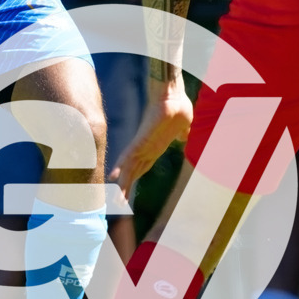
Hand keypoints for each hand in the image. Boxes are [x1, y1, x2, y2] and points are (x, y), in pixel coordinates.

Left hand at [109, 84, 193, 198]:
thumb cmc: (177, 105)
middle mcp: (146, 148)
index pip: (143, 166)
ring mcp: (143, 144)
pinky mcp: (141, 139)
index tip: (128, 190)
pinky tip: (113, 178)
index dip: (135, 178)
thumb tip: (184, 136)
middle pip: (134, 172)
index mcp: (155, 147)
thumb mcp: (183, 125)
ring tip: (115, 201)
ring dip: (123, 185)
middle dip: (127, 188)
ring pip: (130, 169)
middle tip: (117, 204)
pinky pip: (130, 156)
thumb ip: (182, 133)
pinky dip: (121, 168)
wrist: (172, 94)